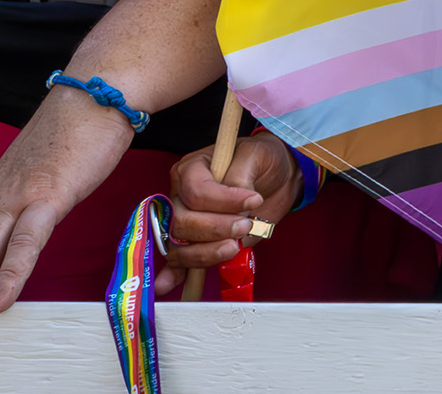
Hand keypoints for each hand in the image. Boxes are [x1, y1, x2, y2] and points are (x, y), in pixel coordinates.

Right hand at [155, 131, 299, 293]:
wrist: (275, 179)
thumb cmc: (262, 161)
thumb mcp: (256, 155)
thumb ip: (241, 174)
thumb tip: (235, 197)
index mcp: (191, 170)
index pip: (195, 191)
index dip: (223, 200)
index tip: (254, 200)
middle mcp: (181, 196)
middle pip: (182, 222)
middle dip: (215, 229)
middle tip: (246, 226)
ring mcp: (185, 222)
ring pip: (179, 246)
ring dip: (207, 253)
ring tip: (235, 246)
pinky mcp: (195, 244)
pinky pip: (176, 262)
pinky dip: (172, 275)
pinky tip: (166, 285)